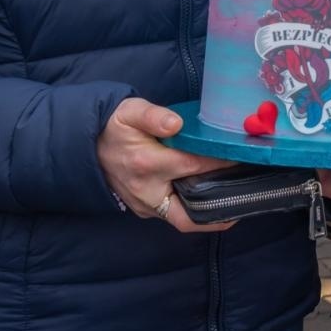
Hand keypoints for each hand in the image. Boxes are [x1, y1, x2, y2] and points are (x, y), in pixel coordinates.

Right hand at [97, 98, 234, 233]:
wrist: (85, 145)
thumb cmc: (114, 127)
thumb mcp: (130, 111)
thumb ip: (153, 115)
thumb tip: (176, 123)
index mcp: (147, 164)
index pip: (195, 166)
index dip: (221, 162)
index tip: (242, 156)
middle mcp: (147, 191)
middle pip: (189, 214)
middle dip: (218, 213)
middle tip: (245, 201)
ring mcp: (144, 204)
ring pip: (182, 219)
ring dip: (207, 213)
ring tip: (234, 199)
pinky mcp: (144, 209)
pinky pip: (173, 215)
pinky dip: (193, 210)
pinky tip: (210, 196)